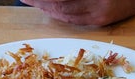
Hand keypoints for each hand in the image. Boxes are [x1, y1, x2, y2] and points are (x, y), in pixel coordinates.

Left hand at [20, 0, 134, 25]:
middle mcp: (97, 7)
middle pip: (61, 7)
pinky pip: (76, 21)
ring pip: (67, 16)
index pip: (63, 0)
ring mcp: (100, 16)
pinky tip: (50, 10)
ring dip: (47, 9)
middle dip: (41, 3)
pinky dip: (60, 16)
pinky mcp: (101, 21)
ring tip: (33, 3)